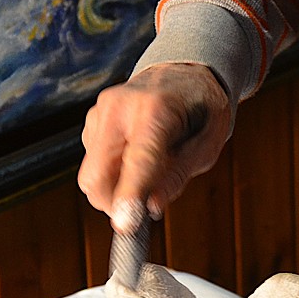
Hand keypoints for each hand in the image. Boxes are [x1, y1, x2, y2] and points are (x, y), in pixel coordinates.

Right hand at [78, 63, 231, 225]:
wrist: (185, 71)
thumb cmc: (202, 108)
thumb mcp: (207, 145)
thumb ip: (178, 175)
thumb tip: (150, 207)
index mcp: (156, 109)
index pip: (138, 161)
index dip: (130, 197)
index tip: (126, 226)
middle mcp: (120, 107)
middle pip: (96, 174)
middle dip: (112, 203)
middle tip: (138, 212)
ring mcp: (101, 111)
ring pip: (91, 173)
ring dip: (114, 188)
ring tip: (148, 173)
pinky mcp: (93, 119)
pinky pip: (93, 161)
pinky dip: (111, 172)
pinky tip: (135, 158)